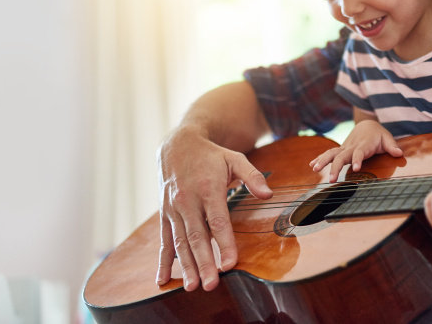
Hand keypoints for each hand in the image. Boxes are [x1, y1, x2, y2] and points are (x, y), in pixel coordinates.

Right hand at [156, 125, 271, 290]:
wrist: (178, 145)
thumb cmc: (211, 156)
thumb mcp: (235, 158)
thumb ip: (252, 176)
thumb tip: (268, 194)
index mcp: (208, 188)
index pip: (218, 220)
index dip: (223, 243)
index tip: (229, 263)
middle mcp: (188, 200)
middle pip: (197, 236)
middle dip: (204, 262)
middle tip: (211, 284)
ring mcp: (174, 209)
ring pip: (180, 242)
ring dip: (186, 266)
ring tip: (192, 286)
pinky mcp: (165, 214)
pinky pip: (164, 240)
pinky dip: (164, 260)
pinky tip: (163, 279)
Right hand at [308, 120, 401, 181]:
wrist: (367, 125)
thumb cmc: (379, 135)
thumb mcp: (387, 138)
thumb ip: (392, 146)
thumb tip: (399, 153)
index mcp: (364, 144)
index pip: (359, 153)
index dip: (357, 160)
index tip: (356, 168)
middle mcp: (352, 146)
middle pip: (341, 156)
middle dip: (335, 167)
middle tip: (332, 179)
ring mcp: (344, 148)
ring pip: (332, 153)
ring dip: (323, 161)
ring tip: (315, 169)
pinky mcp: (340, 150)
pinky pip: (329, 153)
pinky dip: (320, 158)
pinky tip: (311, 165)